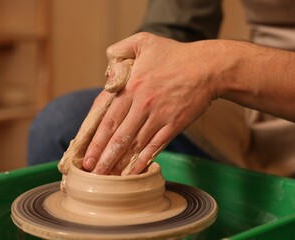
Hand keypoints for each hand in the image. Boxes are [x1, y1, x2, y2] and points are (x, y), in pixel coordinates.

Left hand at [82, 32, 221, 174]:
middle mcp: (142, 105)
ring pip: (135, 145)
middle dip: (103, 158)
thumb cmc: (175, 55)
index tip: (86, 156)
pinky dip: (144, 161)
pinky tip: (133, 173)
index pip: (108, 119)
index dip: (96, 140)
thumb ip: (119, 50)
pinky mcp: (173, 125)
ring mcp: (159, 117)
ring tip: (108, 179)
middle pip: (119, 137)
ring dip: (120, 163)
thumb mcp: (143, 42)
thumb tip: (106, 71)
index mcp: (131, 88)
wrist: (207, 68)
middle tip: (92, 175)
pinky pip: (156, 146)